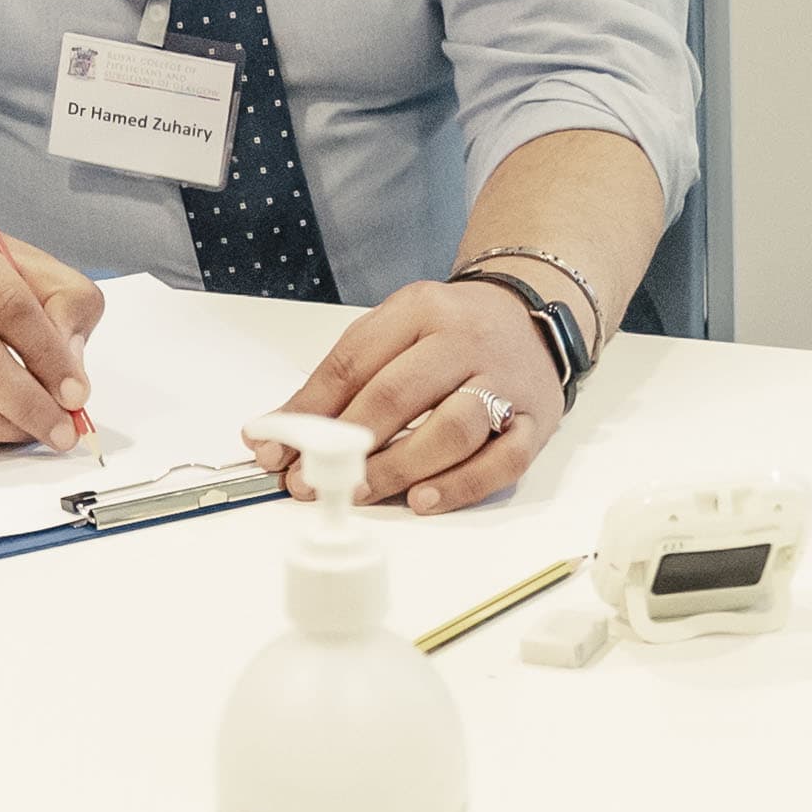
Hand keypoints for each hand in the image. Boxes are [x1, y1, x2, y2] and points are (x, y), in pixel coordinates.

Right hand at [0, 220, 100, 451]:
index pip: (7, 305)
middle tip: (64, 429)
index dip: (47, 354)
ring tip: (41, 431)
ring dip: (6, 426)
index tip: (77, 392)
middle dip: (27, 403)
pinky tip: (4, 431)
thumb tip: (72, 366)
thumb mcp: (30, 267)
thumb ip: (67, 303)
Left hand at [266, 277, 563, 513]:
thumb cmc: (452, 330)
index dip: (308, 412)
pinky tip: (423, 500)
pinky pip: (503, 461)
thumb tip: (274, 434)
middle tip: (314, 480)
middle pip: (399, 395)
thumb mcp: (394, 330)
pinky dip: (461, 485)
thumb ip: (340, 377)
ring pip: (452, 430)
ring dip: (399, 467)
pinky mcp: (536, 422)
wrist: (531, 316)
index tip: (275, 451)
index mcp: (421, 311)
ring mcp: (505, 383)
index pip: (353, 364)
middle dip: (347, 445)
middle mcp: (465, 342)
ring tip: (362, 491)